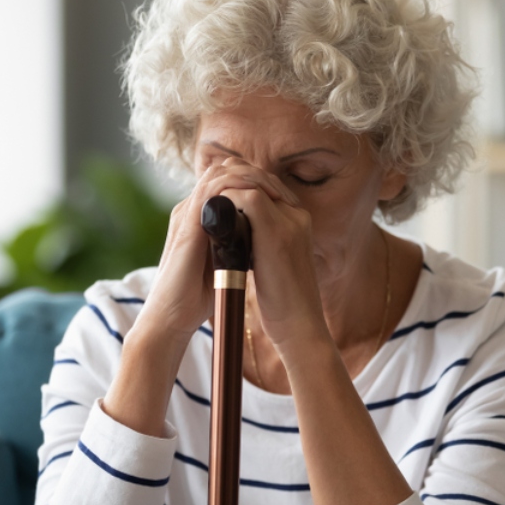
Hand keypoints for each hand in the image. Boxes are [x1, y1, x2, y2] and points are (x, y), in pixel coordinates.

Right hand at [135, 157, 299, 346]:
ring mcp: (187, 213)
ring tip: (274, 190)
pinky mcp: (186, 222)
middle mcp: (192, 209)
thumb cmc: (197, 295)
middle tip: (282, 189)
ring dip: (251, 175)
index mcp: (201, 217)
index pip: (229, 182)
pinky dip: (237, 185)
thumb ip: (238, 246)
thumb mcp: (225, 263)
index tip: (284, 196)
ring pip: (220, 173)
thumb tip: (263, 240)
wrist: (171, 315)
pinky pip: (212, 188)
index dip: (257, 182)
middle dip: (257, 173)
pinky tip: (259, 196)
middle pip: (226, 170)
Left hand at [215, 159, 329, 350]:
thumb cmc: (285, 305)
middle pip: (259, 176)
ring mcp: (290, 220)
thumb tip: (235, 236)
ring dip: (225, 189)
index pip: (265, 186)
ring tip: (204, 204)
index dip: (238, 185)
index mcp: (297, 221)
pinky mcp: (277, 231)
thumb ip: (260, 244)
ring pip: (252, 182)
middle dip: (229, 180)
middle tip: (204, 196)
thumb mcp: (274, 265)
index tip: (215, 199)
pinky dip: (225, 201)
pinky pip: (248, 197)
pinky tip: (211, 216)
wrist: (300, 327)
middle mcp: (296, 214)